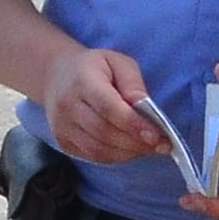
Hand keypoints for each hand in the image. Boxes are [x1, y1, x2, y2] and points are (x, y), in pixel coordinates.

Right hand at [39, 43, 162, 162]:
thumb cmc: (94, 69)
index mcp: (82, 81)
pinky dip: (117, 157)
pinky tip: (131, 149)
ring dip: (129, 153)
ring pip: (99, 150)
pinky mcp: (64, 143)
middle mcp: (67, 106)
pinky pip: (94, 157)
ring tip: (150, 147)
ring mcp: (62, 127)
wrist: (57, 78)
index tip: (157, 135)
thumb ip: (133, 83)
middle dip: (136, 142)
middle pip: (104, 132)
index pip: (108, 107)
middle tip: (162, 144)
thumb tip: (146, 109)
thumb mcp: (118, 62)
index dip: (133, 124)